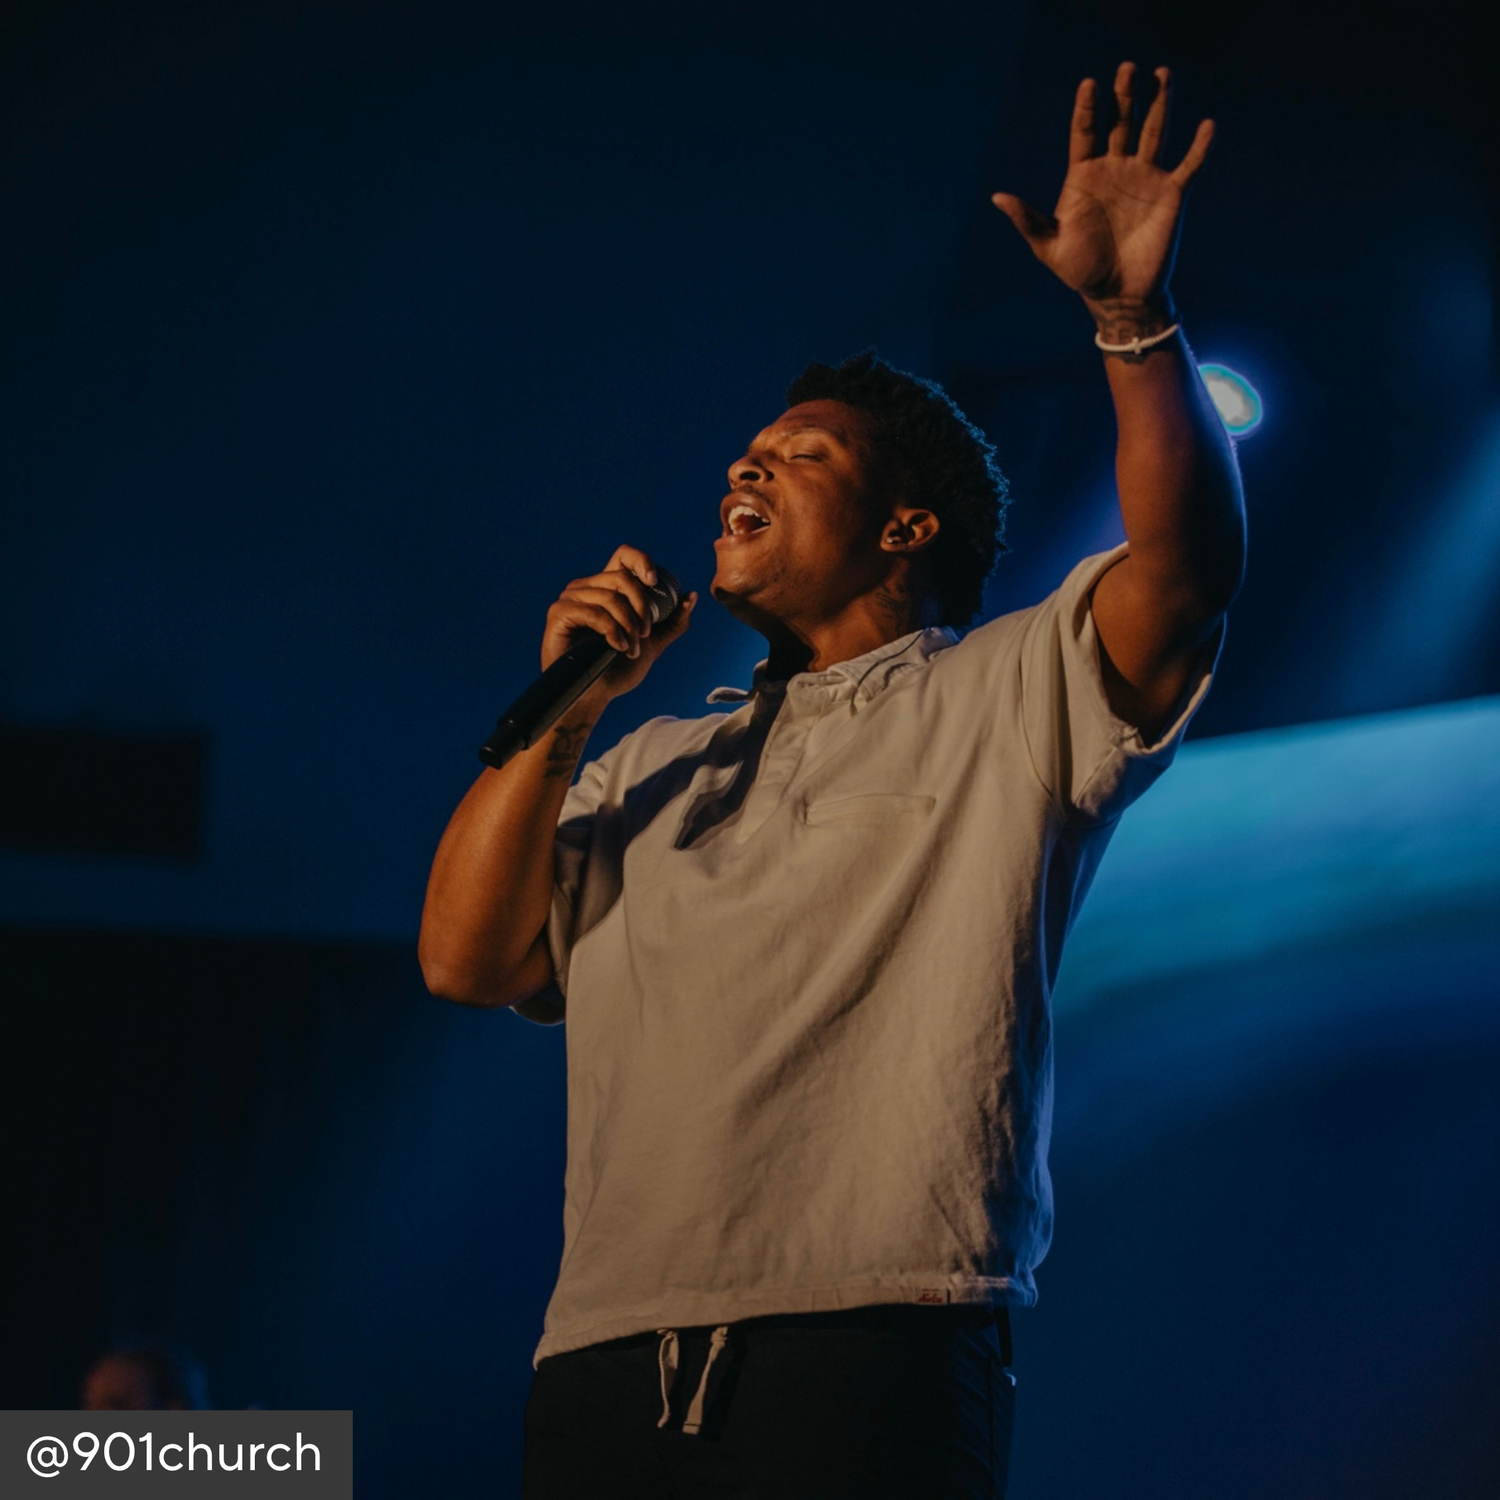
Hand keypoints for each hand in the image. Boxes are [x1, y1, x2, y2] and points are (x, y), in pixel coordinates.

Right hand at [541, 544, 696, 714]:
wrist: (596, 695)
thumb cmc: (618, 669)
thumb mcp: (653, 644)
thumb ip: (672, 622)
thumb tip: (692, 595)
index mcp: (608, 587)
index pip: (624, 556)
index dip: (642, 561)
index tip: (655, 582)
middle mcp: (588, 587)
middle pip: (623, 578)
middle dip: (642, 609)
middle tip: (645, 635)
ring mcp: (571, 598)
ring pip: (611, 597)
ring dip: (628, 627)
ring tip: (631, 649)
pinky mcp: (559, 612)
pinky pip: (593, 612)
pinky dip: (611, 631)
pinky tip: (617, 647)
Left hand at [991, 64, 1212, 336]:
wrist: (1118, 297)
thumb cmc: (1081, 273)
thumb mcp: (1049, 248)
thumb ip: (1028, 220)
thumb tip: (997, 197)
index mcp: (1084, 177)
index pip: (1086, 133)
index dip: (1087, 109)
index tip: (1089, 85)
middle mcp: (1115, 170)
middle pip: (1121, 123)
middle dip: (1124, 95)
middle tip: (1128, 68)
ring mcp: (1144, 178)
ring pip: (1154, 131)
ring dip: (1160, 103)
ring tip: (1162, 72)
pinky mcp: (1171, 194)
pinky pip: (1189, 165)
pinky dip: (1200, 147)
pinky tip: (1207, 126)